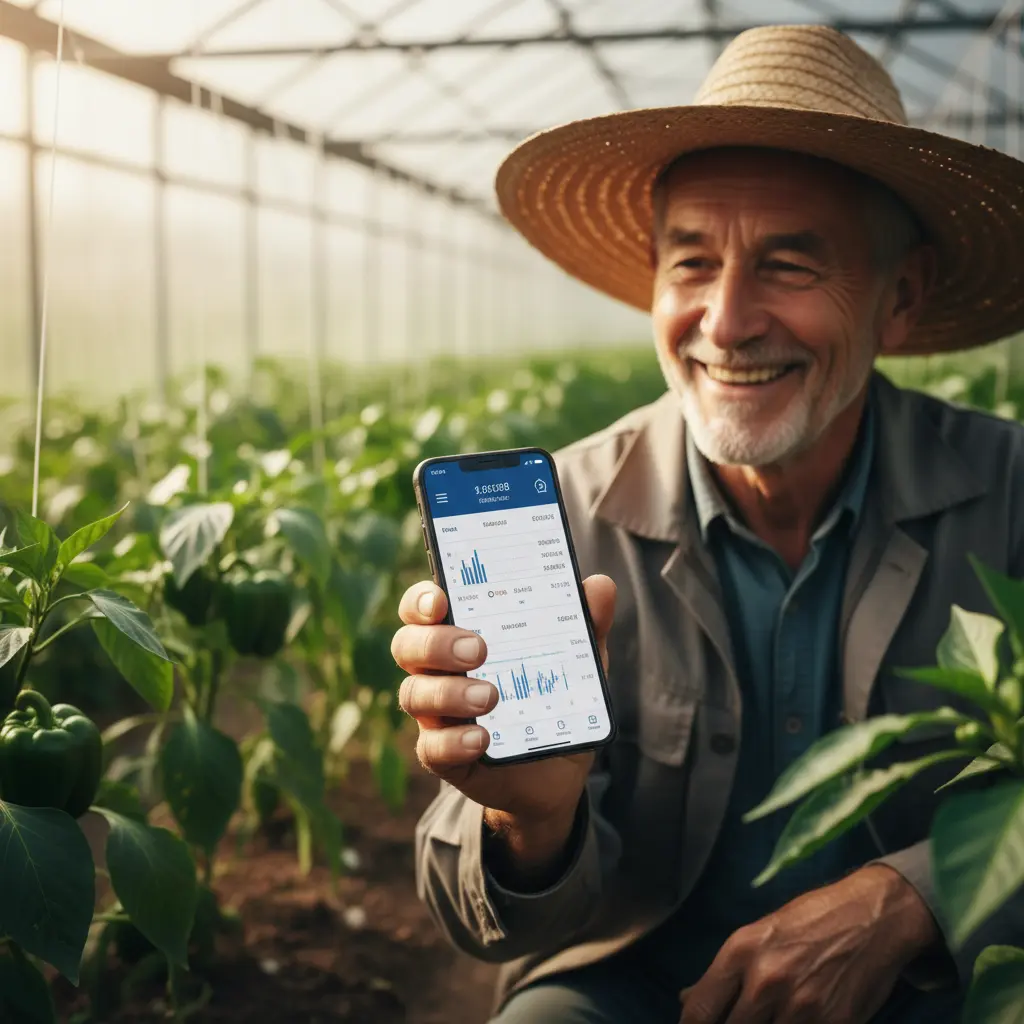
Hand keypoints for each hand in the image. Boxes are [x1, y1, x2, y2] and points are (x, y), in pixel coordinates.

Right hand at [392, 575, 615, 871]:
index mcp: (458, 632)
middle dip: (436, 643)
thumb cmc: (552, 695)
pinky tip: (482, 738)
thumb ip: (584, 623)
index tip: (441, 599)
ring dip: (449, 693)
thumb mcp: (577, 659)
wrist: (557, 771)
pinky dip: (454, 741)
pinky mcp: (444, 756)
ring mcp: (437, 714)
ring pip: (414, 694)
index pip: (422, 607)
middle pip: (407, 646)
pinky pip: (432, 748)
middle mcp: (437, 669)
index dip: (421, 599)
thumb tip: (601, 585)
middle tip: (478, 648)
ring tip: (491, 696)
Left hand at [678, 865, 940, 1023]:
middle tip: (738, 1019)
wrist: (872, 917)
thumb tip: (687, 999)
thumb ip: (727, 972)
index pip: (700, 1010)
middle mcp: (766, 981)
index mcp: (742, 951)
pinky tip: (794, 1020)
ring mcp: (801, 1007)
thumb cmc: (812, 920)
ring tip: (767, 1017)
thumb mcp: (760, 933)